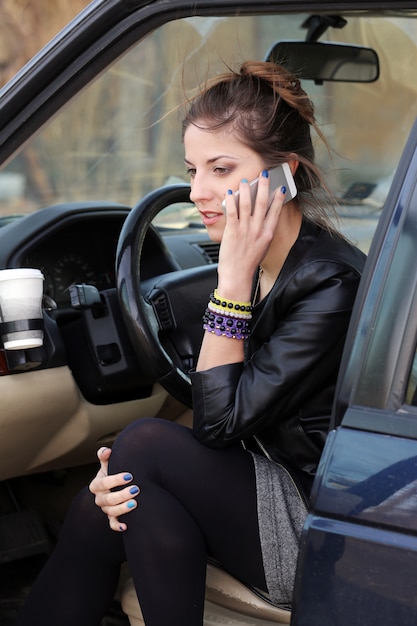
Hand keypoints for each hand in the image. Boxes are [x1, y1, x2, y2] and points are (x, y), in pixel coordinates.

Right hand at [89, 446, 139, 531]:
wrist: (113, 486)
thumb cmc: (111, 472)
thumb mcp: (108, 464)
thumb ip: (105, 457)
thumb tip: (106, 451)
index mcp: (97, 484)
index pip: (103, 483)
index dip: (115, 480)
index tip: (130, 475)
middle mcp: (99, 498)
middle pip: (107, 499)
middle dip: (121, 495)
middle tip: (136, 489)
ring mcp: (105, 508)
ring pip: (111, 512)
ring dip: (122, 509)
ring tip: (135, 503)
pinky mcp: (111, 517)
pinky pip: (112, 524)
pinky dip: (117, 526)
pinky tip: (126, 526)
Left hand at [219, 171, 285, 296]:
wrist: (238, 275)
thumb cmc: (248, 264)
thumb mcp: (262, 247)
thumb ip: (263, 233)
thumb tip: (262, 221)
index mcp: (267, 234)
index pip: (275, 211)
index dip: (278, 198)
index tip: (281, 187)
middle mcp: (258, 230)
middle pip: (263, 203)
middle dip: (264, 186)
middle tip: (264, 174)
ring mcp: (245, 230)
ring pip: (247, 204)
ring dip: (247, 189)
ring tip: (245, 180)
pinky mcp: (232, 231)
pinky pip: (232, 211)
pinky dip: (232, 200)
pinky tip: (231, 192)